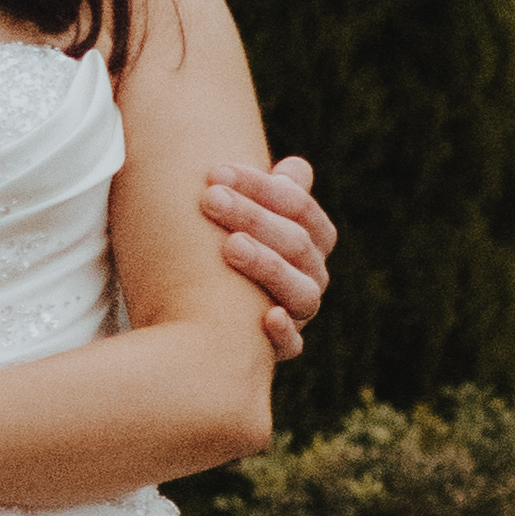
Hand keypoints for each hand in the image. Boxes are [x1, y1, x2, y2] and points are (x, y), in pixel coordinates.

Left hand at [204, 151, 334, 357]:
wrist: (201, 313)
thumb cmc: (223, 251)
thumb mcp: (240, 218)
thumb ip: (265, 192)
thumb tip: (294, 168)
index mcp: (312, 238)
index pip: (299, 207)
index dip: (260, 186)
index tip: (215, 172)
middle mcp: (313, 274)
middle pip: (297, 243)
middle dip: (253, 216)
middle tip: (210, 199)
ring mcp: (300, 312)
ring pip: (301, 291)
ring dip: (268, 265)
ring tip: (230, 246)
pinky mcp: (284, 347)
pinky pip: (293, 345)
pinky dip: (284, 332)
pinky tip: (267, 316)